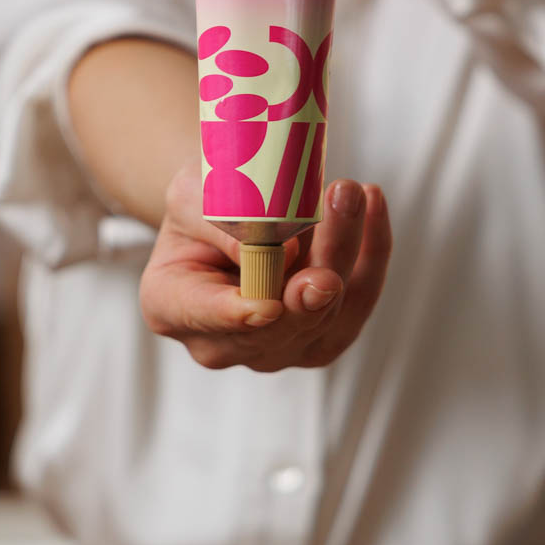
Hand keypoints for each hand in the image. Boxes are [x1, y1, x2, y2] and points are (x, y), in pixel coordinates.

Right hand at [139, 165, 391, 371]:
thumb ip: (226, 223)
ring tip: (354, 193)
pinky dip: (371, 255)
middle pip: (278, 320)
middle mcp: (220, 344)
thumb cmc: (202, 204)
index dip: (236, 316)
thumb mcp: (195, 194)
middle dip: (315, 262)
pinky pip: (356, 304)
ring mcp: (274, 350)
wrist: (227, 215)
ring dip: (347, 249)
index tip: (266, 306)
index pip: (202, 314)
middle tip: (336, 207)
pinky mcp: (320, 339)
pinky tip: (372, 206)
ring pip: (325, 313)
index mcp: (171, 306)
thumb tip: (278, 249)